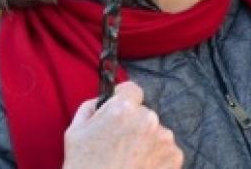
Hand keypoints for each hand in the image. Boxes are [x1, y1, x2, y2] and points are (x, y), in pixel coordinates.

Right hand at [63, 81, 182, 168]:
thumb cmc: (84, 167)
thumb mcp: (74, 132)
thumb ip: (91, 107)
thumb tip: (104, 99)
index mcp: (123, 109)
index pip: (132, 90)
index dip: (124, 99)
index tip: (120, 112)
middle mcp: (148, 119)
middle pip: (144, 113)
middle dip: (134, 125)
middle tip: (119, 145)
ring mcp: (164, 138)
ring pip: (156, 132)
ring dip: (147, 141)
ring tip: (129, 161)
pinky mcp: (175, 156)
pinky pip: (166, 150)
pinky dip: (157, 158)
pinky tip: (140, 168)